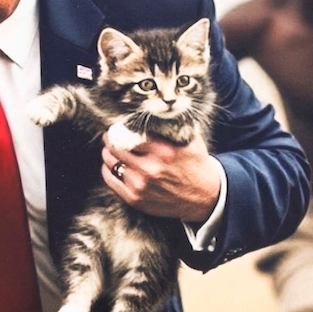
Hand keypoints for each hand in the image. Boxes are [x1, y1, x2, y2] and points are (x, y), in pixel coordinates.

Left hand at [102, 125, 221, 221]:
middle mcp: (150, 169)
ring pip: (112, 164)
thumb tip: (156, 111)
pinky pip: (112, 181)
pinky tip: (109, 166)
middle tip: (109, 136)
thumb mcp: (191, 141)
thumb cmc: (197, 166)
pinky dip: (107, 171)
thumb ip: (173, 126)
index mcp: (163, 152)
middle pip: (117, 149)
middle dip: (111, 140)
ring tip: (109, 150)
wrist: (205, 197)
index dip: (120, 129)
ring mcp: (141, 186)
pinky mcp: (136, 199)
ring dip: (108, 155)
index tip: (117, 127)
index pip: (130, 135)